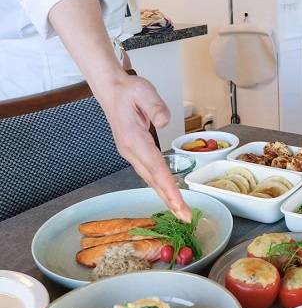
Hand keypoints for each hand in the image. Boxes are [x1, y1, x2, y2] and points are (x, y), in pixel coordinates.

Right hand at [95, 72, 191, 222]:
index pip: (155, 167)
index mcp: (134, 140)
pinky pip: (148, 172)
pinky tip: (167, 193)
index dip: (168, 187)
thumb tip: (165, 122)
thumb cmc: (128, 90)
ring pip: (150, 178)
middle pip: (153, 179)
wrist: (111, 90)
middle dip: (169, 200)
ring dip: (164, 195)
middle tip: (184, 217)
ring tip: (179, 211)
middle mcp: (130, 151)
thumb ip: (155, 107)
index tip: (179, 204)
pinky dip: (159, 185)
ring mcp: (130, 153)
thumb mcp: (144, 92)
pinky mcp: (133, 151)